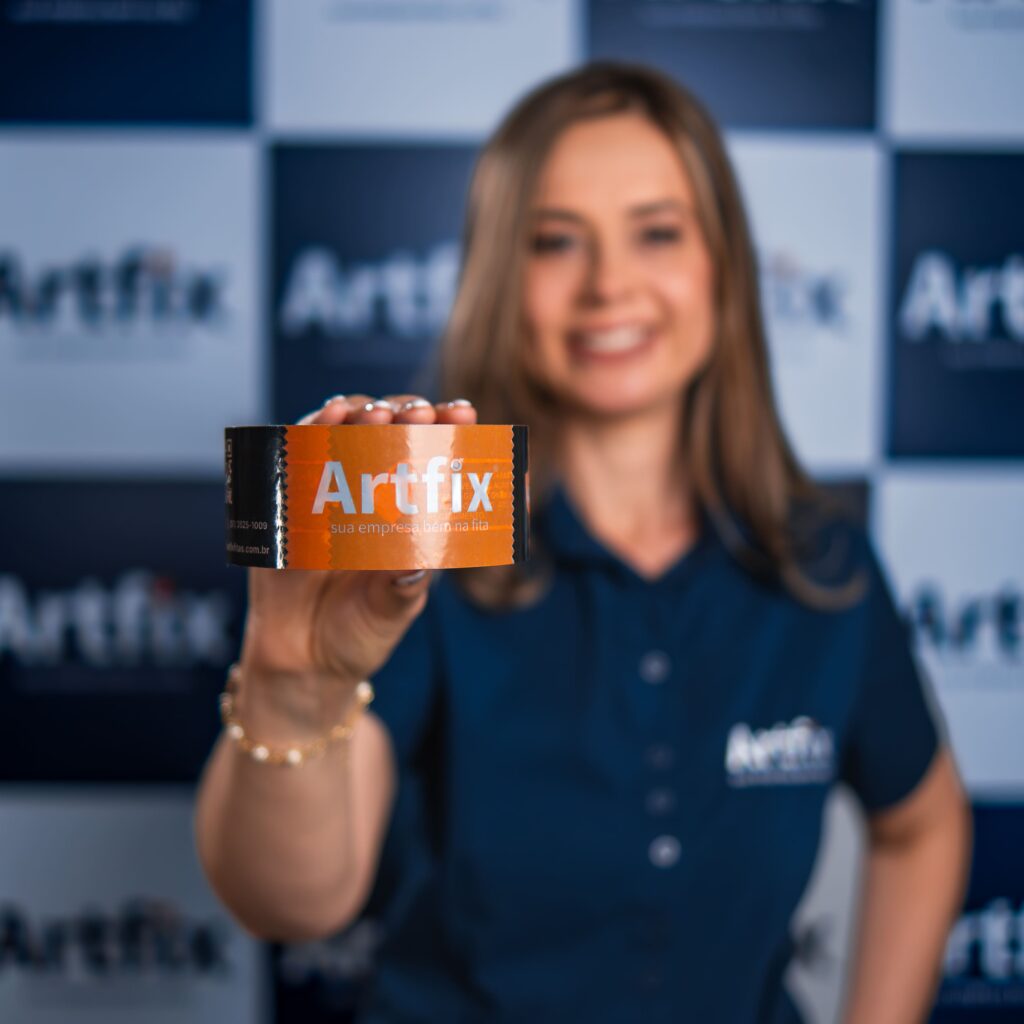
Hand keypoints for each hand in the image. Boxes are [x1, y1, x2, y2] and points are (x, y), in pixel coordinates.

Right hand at [239, 394, 477, 688]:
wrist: (302, 663)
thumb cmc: (358, 634)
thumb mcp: (390, 613)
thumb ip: (403, 589)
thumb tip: (419, 559)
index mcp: (409, 516)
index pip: (432, 460)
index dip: (448, 432)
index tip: (463, 414)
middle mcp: (371, 496)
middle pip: (390, 434)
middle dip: (407, 414)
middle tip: (420, 413)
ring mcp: (327, 494)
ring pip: (345, 434)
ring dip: (362, 414)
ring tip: (377, 412)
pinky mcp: (286, 501)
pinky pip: (296, 455)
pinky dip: (310, 430)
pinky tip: (327, 416)